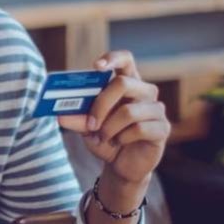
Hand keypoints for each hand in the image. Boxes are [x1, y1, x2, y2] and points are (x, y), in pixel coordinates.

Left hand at [56, 50, 169, 184]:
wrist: (121, 165)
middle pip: (123, 83)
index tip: (96, 66)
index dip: (113, 58)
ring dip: (109, 128)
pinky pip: (140, 129)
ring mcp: (156, 109)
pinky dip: (122, 138)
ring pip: (129, 111)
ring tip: (104, 137)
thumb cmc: (106, 138)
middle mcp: (145, 92)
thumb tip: (60, 115)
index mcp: (127, 83)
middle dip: (101, 105)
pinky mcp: (163, 128)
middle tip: (90, 124)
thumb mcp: (87, 128)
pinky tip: (119, 143)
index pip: (126, 60)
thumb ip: (77, 118)